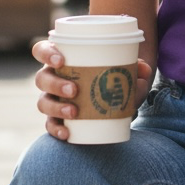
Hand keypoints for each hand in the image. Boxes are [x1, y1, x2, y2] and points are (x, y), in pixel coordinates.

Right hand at [32, 38, 153, 140]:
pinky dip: (56, 129)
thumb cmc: (115, 78)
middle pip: (42, 78)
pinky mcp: (57, 118)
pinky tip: (66, 133)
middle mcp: (53, 78)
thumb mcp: (128, 72)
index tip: (61, 60)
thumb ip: (138, 69)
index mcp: (63, 59)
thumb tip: (142, 69)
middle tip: (75, 89)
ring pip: (43, 102)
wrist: (116, 101)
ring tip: (74, 111)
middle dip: (55, 83)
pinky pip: (50, 124)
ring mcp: (53, 99)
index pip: (42, 51)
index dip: (46, 53)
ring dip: (56, 106)